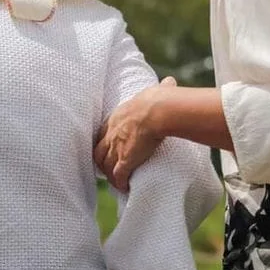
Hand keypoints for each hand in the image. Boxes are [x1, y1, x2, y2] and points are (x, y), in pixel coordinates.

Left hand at [96, 77, 176, 191]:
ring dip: (110, 175)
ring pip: (106, 166)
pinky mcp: (125, 160)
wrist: (157, 111)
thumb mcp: (154, 92)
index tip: (108, 148)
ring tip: (117, 182)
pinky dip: (120, 183)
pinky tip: (124, 188)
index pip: (103, 133)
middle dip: (102, 162)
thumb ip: (161, 89)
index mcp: (117, 118)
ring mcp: (117, 148)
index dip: (105, 143)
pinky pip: (118, 176)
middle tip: (108, 169)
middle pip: (99, 152)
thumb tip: (170, 82)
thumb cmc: (158, 100)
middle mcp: (112, 134)